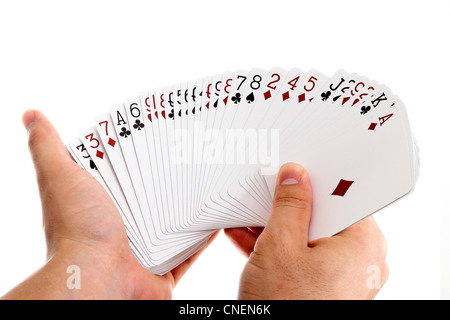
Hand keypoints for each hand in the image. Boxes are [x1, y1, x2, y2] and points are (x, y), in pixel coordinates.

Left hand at [2, 110, 216, 299]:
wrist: (96, 280)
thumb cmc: (77, 231)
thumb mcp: (60, 176)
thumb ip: (46, 146)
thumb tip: (31, 115)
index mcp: (101, 204)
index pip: (125, 174)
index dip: (141, 154)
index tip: (162, 134)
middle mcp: (122, 227)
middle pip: (153, 199)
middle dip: (172, 180)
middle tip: (194, 157)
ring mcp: (143, 250)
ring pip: (173, 226)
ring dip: (189, 209)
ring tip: (208, 184)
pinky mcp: (163, 269)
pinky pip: (190, 253)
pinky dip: (203, 239)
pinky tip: (216, 219)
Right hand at [225, 163, 387, 299]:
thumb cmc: (289, 306)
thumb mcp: (281, 245)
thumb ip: (289, 205)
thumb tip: (295, 177)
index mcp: (362, 242)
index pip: (343, 195)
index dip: (315, 179)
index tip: (295, 170)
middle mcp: (361, 259)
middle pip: (323, 216)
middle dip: (289, 205)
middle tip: (268, 193)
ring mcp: (344, 275)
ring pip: (310, 237)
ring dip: (277, 226)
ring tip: (249, 214)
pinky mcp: (326, 286)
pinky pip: (303, 257)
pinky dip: (278, 247)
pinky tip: (248, 236)